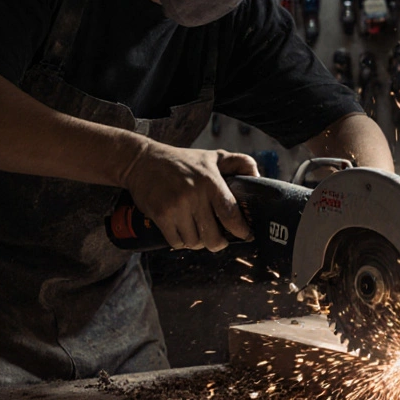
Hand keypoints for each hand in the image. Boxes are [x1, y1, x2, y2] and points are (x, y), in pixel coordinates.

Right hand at [121, 143, 257, 251]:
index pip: (230, 215)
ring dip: (197, 241)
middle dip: (218, 243)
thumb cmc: (182, 161)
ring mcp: (176, 207)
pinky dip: (181, 241)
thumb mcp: (212, 157)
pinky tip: (182, 231)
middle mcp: (194, 195)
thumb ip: (239, 163)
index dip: (240, 231)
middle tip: (218, 239)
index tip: (245, 235)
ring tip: (196, 230)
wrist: (142, 162)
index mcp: (210, 182)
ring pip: (195, 242)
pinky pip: (177, 242)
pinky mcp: (160, 216)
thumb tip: (257, 177)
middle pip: (213, 238)